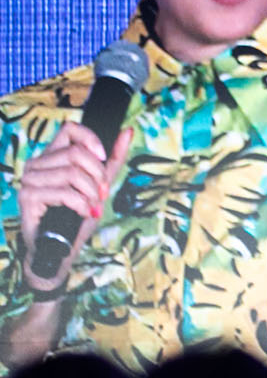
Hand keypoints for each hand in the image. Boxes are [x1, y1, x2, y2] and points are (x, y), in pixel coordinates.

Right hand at [15, 123, 130, 290]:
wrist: (58, 248)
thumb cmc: (76, 216)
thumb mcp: (100, 186)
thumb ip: (113, 160)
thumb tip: (128, 131)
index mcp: (53, 156)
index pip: (70, 129)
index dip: (92, 140)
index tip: (104, 160)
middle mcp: (37, 163)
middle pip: (76, 153)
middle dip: (98, 176)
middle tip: (101, 194)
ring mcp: (30, 179)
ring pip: (72, 173)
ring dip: (91, 193)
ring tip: (92, 206)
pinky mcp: (28, 196)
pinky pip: (64, 192)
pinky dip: (82, 204)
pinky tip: (84, 213)